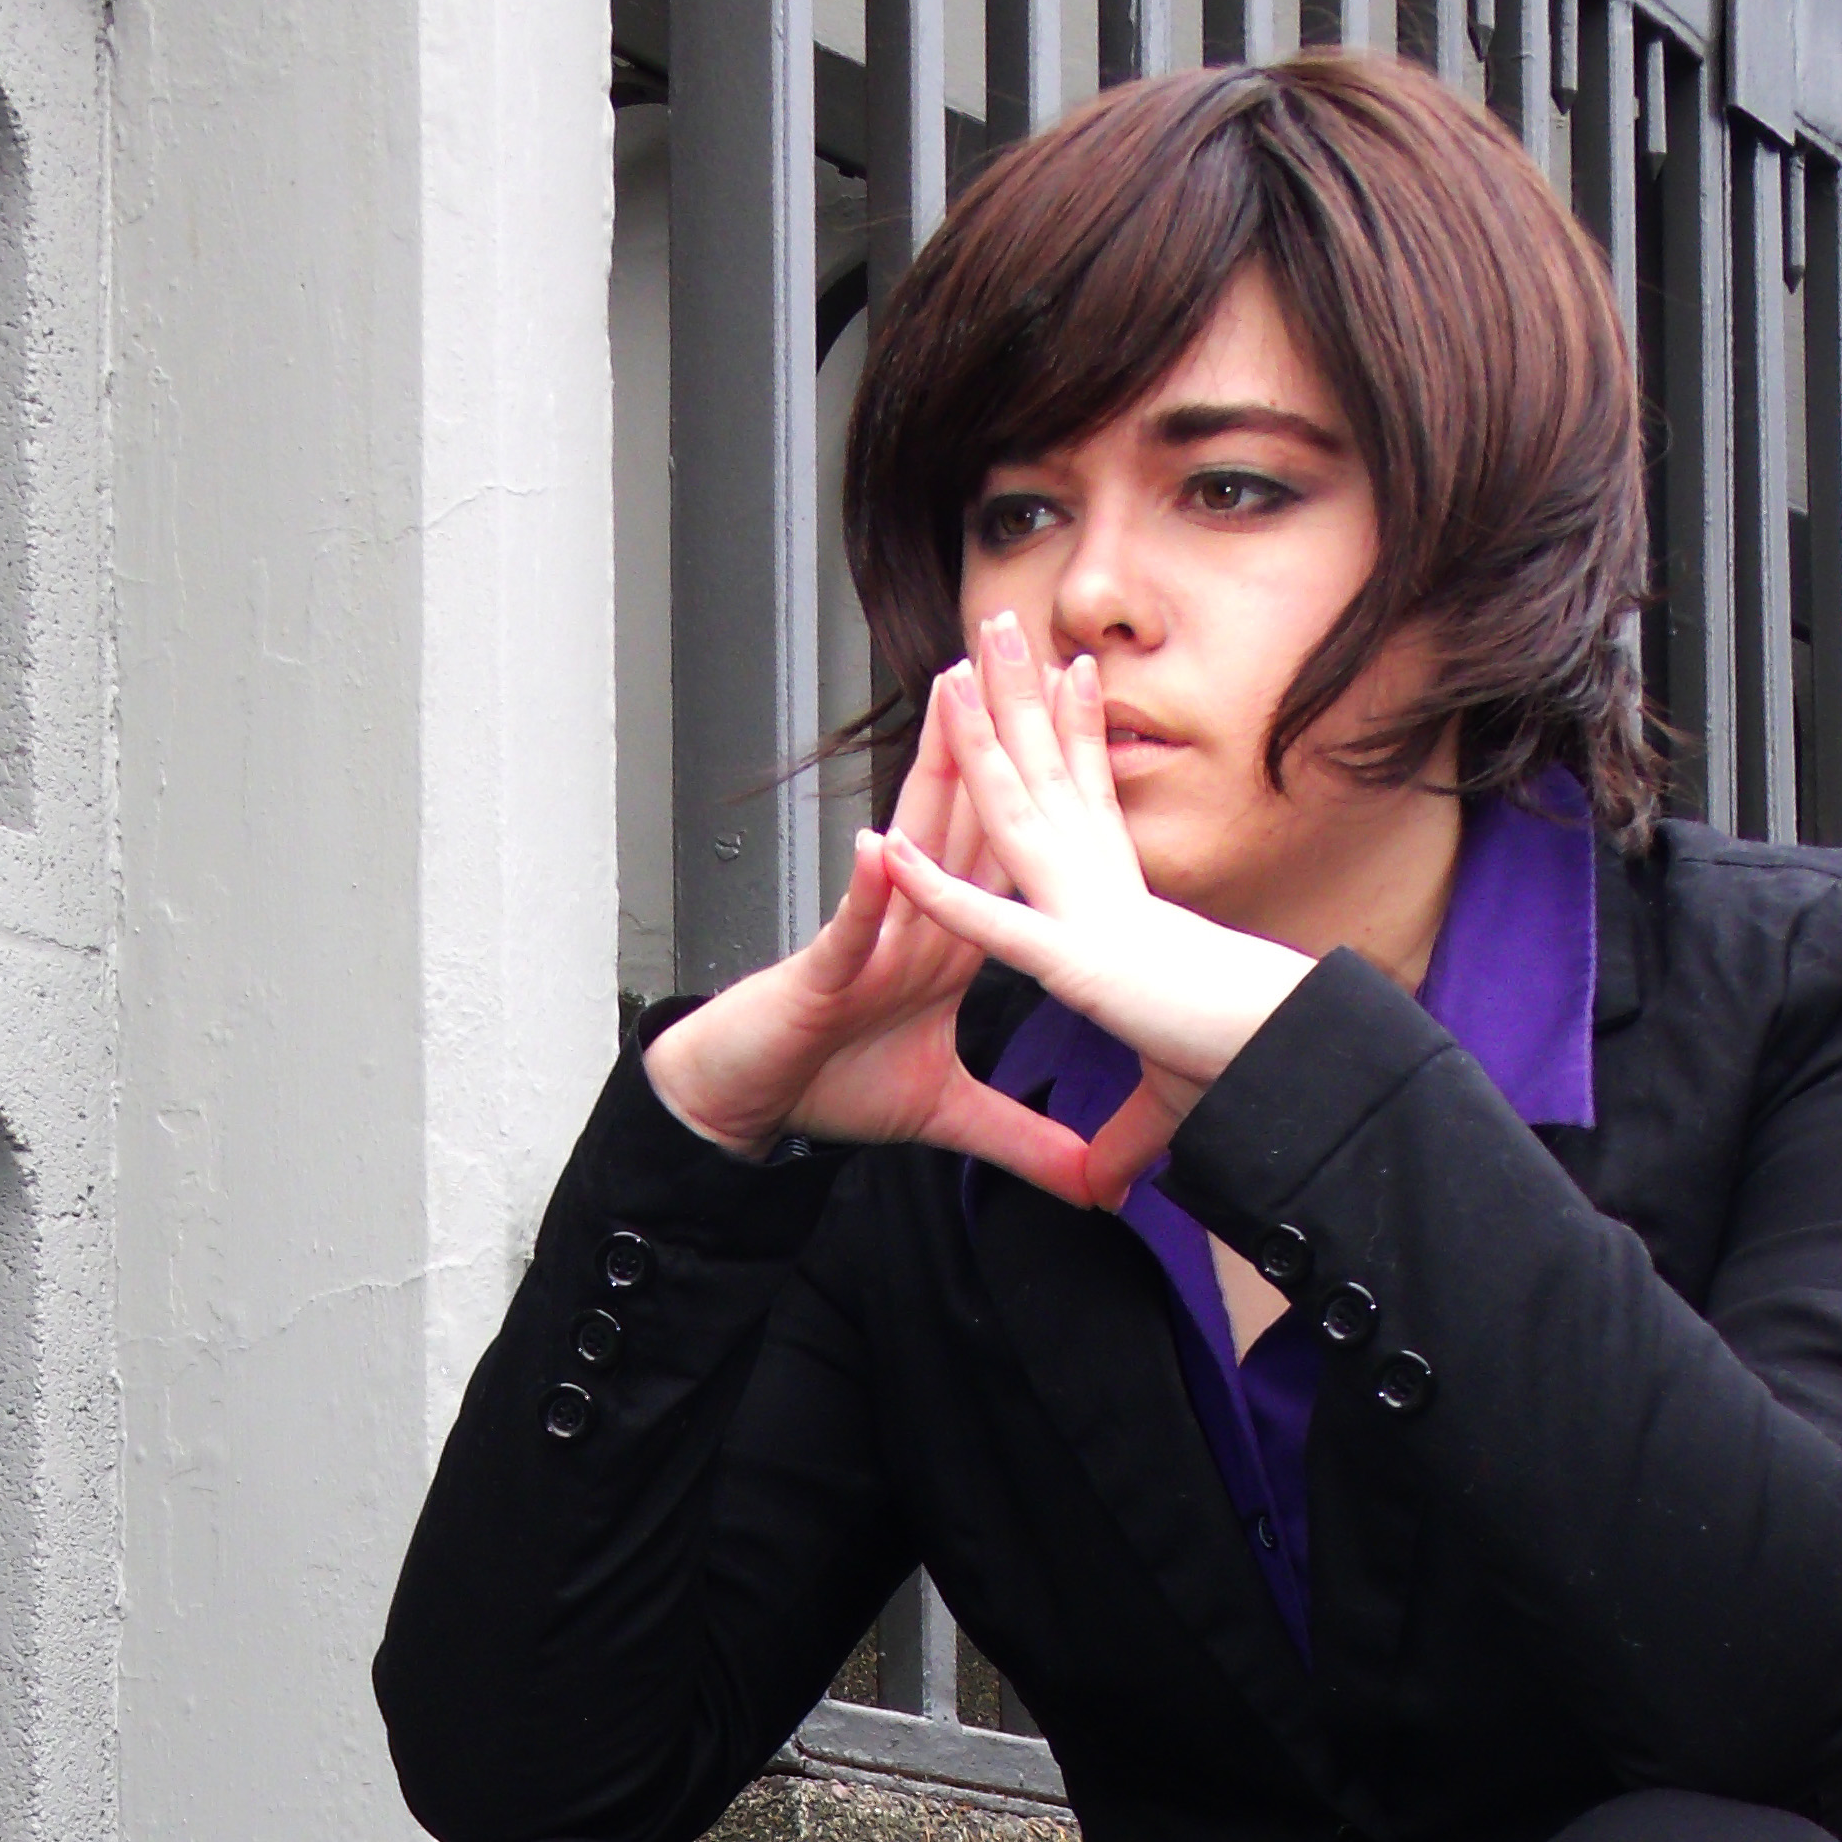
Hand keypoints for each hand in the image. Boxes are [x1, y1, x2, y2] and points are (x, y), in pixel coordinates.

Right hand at [641, 680, 1109, 1206]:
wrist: (747, 1107)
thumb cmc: (828, 1088)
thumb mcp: (949, 1118)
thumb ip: (1026, 1140)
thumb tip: (1095, 1182)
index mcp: (948, 943)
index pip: (1006, 855)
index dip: (1045, 791)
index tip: (1085, 726)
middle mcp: (912, 925)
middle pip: (962, 822)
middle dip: (994, 742)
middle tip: (1023, 659)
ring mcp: (866, 942)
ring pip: (908, 850)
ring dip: (931, 782)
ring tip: (952, 708)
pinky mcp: (821, 976)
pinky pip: (847, 931)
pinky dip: (864, 898)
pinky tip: (875, 853)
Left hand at [873, 621, 1312, 1209]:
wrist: (1286, 1070)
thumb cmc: (1238, 1074)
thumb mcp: (1160, 1110)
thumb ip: (1118, 1141)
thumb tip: (1103, 1186)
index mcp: (1131, 908)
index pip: (1091, 805)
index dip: (1068, 740)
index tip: (1056, 680)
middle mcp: (1108, 895)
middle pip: (1050, 780)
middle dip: (1016, 702)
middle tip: (992, 632)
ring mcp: (1090, 920)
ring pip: (1017, 818)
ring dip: (977, 746)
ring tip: (948, 675)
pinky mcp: (1076, 964)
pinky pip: (992, 921)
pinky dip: (936, 888)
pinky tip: (889, 849)